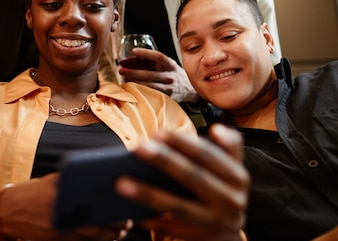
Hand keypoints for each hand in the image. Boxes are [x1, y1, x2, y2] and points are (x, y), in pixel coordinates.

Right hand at [0, 174, 127, 240]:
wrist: (7, 211)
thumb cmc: (33, 193)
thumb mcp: (51, 182)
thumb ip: (71, 182)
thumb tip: (98, 178)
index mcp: (59, 192)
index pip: (92, 202)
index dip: (111, 209)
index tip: (124, 209)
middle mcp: (59, 211)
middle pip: (95, 224)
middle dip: (114, 226)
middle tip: (127, 223)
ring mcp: (56, 229)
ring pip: (90, 237)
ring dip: (107, 236)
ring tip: (120, 231)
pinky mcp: (54, 240)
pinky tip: (104, 238)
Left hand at [115, 124, 248, 240]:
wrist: (228, 235)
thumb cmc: (223, 191)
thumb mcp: (232, 170)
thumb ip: (229, 146)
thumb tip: (217, 129)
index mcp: (237, 177)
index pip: (209, 156)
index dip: (184, 144)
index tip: (158, 132)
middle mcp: (231, 201)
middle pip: (193, 177)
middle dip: (165, 161)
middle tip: (139, 147)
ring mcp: (215, 223)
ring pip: (178, 207)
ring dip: (149, 194)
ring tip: (121, 183)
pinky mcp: (199, 239)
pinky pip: (170, 229)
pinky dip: (152, 220)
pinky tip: (132, 211)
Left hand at [119, 48, 197, 101]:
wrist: (189, 89)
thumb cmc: (171, 73)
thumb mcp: (166, 65)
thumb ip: (151, 62)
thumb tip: (128, 60)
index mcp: (170, 64)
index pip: (158, 56)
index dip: (145, 53)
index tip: (133, 51)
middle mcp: (170, 76)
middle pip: (149, 73)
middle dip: (132, 72)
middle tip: (121, 70)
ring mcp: (169, 88)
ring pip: (148, 85)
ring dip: (134, 82)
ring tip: (124, 79)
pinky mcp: (166, 98)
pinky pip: (150, 94)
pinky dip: (140, 90)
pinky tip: (131, 88)